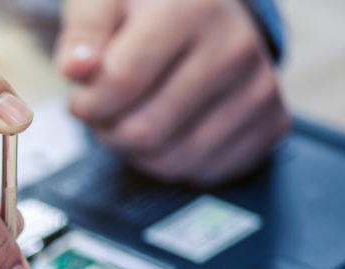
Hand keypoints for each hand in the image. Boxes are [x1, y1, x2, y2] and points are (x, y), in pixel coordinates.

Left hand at [55, 0, 289, 184]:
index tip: (83, 95)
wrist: (205, 13)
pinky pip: (201, 173)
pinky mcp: (271, 123)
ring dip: (136, 151)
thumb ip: (84, 30)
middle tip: (107, 111)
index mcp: (194, 6)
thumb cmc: (143, 9)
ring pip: (170, 161)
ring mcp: (260, 87)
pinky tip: (169, 128)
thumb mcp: (102, 2)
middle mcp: (237, 45)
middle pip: (144, 131)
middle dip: (109, 131)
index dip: (87, 102)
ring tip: (135, 115)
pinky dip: (171, 161)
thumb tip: (76, 68)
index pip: (122, 82)